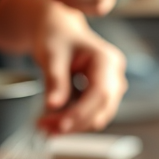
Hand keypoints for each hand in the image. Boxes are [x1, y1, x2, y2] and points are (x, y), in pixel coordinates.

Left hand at [0, 0, 126, 133]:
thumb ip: (55, 80)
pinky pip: (91, 114)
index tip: (60, 125)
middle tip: (43, 127)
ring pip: (97, 116)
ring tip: (43, 125)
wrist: (58, 30)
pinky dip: (72, 120)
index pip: (100, 93)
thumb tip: (53, 106)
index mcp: (106, 59)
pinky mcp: (102, 94)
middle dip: (73, 122)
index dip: (81, 113)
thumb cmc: (56, 37)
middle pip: (101, 109)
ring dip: (72, 125)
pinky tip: (51, 120)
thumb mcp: (52, 55)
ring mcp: (111, 85)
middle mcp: (114, 74)